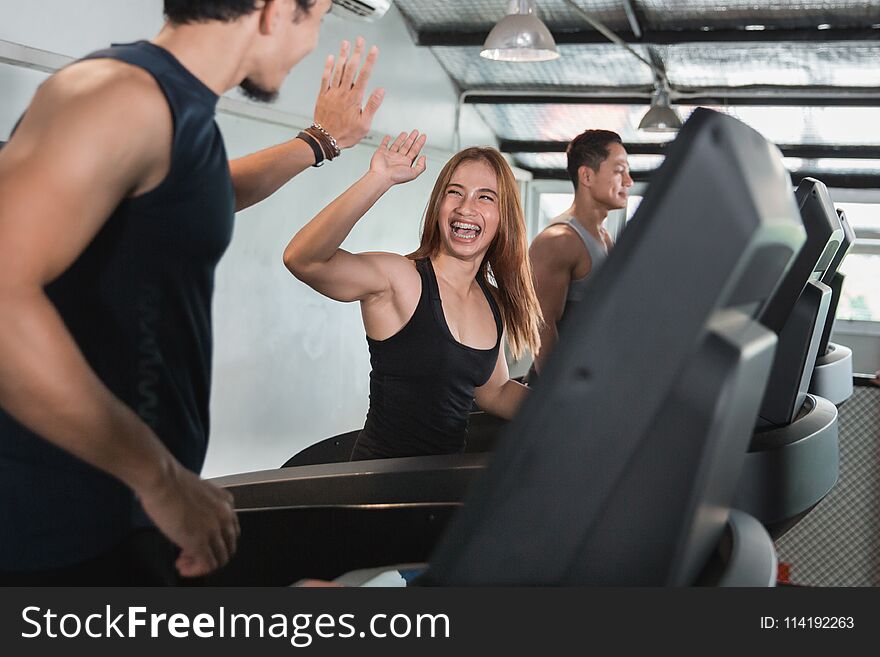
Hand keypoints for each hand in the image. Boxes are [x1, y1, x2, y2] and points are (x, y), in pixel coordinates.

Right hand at [136, 461, 239, 577]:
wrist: (162, 479)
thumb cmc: (170, 481)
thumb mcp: (197, 491)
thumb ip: (202, 506)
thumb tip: (193, 519)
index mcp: (225, 501)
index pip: (231, 529)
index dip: (216, 540)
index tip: (202, 543)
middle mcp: (225, 515)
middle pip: (229, 545)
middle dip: (210, 553)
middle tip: (192, 556)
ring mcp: (214, 529)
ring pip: (220, 558)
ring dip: (202, 564)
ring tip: (184, 562)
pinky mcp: (199, 541)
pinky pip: (207, 565)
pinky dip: (196, 570)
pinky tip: (183, 566)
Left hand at [313, 38, 383, 149]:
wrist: (325, 140)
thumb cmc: (346, 134)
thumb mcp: (364, 124)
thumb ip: (372, 105)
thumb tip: (381, 90)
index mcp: (355, 98)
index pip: (364, 75)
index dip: (370, 61)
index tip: (374, 49)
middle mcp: (343, 92)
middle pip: (351, 68)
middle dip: (356, 52)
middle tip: (360, 40)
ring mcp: (332, 93)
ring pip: (338, 70)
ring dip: (342, 55)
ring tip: (346, 43)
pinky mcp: (323, 96)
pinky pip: (325, 78)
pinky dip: (328, 67)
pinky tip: (330, 58)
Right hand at [370, 130, 427, 185]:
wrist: (381, 176)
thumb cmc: (395, 177)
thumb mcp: (413, 173)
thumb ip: (421, 166)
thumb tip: (424, 157)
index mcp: (406, 163)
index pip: (415, 150)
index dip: (420, 143)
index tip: (423, 136)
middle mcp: (399, 159)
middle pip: (407, 146)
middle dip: (412, 139)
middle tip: (416, 132)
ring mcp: (390, 155)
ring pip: (397, 144)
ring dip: (401, 138)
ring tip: (405, 133)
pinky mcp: (382, 152)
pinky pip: (384, 144)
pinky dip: (386, 140)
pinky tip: (388, 137)